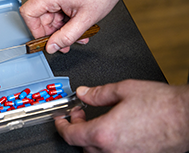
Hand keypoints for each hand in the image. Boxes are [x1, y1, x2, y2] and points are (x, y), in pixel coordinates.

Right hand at [20, 0, 140, 53]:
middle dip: (54, 33)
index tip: (45, 40)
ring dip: (62, 28)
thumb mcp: (84, 20)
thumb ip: (66, 37)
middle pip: (40, 17)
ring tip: (76, 34)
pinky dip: (65, 20)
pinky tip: (76, 26)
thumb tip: (52, 46)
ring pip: (50, 15)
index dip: (35, 30)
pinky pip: (56, 9)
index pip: (28, 14)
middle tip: (64, 42)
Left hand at [55, 80, 188, 152]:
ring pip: (96, 152)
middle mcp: (112, 150)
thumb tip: (83, 93)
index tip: (61, 119)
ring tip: (97, 121)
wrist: (188, 118)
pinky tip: (113, 131)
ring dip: (90, 138)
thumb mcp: (124, 90)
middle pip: (82, 145)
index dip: (61, 126)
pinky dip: (106, 144)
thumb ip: (98, 93)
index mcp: (104, 133)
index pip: (71, 135)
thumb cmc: (163, 106)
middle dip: (76, 129)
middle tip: (81, 114)